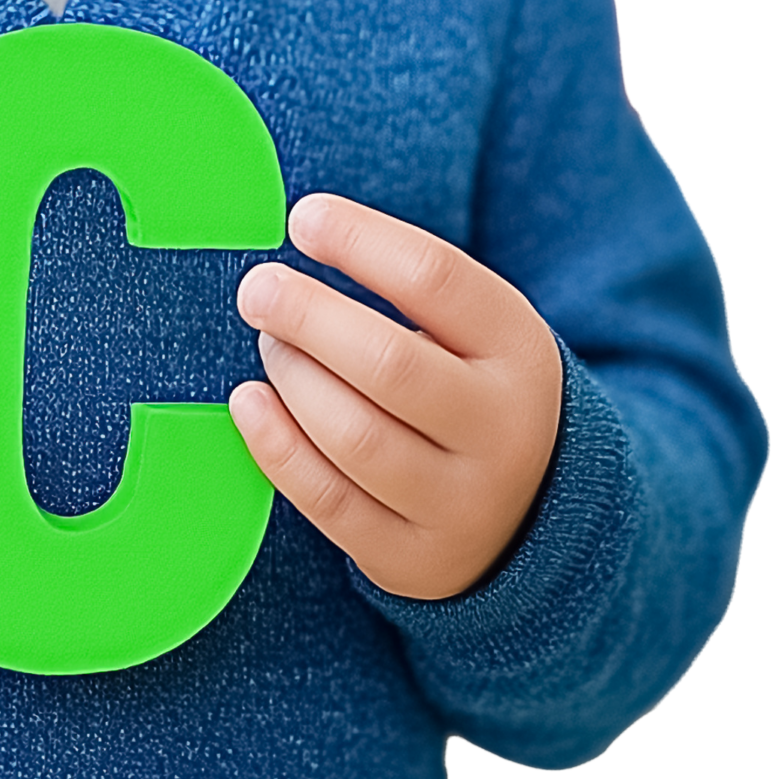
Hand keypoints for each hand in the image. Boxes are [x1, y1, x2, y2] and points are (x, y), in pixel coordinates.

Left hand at [230, 193, 562, 598]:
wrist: (530, 511)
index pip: (435, 279)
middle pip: (389, 364)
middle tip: (258, 289)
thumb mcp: (474, 330)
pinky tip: (248, 403)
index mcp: (519, 349)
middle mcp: (502, 429)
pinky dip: (277, 447)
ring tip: (269, 345)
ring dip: (293, 380)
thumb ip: (408, 288)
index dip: (359, 241)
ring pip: (356, 438)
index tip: (303, 220)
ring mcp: (462, 503)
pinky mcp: (414, 559)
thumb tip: (304, 227)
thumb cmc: (468, 385)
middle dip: (308, 317)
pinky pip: (330, 502)